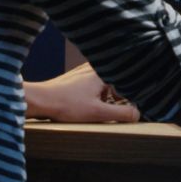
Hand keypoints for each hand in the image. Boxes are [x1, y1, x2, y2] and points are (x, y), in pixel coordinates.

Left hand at [24, 63, 140, 122]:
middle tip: (127, 107)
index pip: (127, 79)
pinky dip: (100, 92)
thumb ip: (121, 114)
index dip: (135, 92)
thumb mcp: (97, 112)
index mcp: (103, 72)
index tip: (140, 101)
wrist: (40, 100)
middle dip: (123, 93)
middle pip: (117, 79)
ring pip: (106, 81)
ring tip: (112, 106)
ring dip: (111, 94)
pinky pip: (95, 83)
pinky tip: (95, 103)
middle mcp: (95, 68)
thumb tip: (138, 114)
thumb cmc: (66, 105)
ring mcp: (84, 71)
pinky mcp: (76, 77)